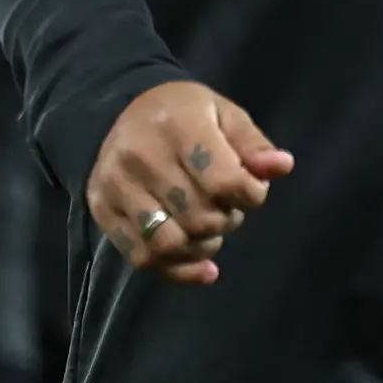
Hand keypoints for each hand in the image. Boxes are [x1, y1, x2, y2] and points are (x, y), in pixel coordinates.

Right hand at [87, 81, 295, 284]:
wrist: (123, 111)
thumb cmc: (185, 115)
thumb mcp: (225, 115)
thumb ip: (253, 145)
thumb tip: (281, 167)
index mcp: (178, 125)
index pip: (222, 181)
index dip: (250, 196)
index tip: (253, 191)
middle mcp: (140, 155)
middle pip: (199, 217)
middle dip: (226, 220)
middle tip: (227, 207)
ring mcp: (115, 185)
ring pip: (169, 244)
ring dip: (202, 246)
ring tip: (209, 229)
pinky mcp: (101, 210)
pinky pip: (142, 258)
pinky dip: (179, 271)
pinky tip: (201, 265)